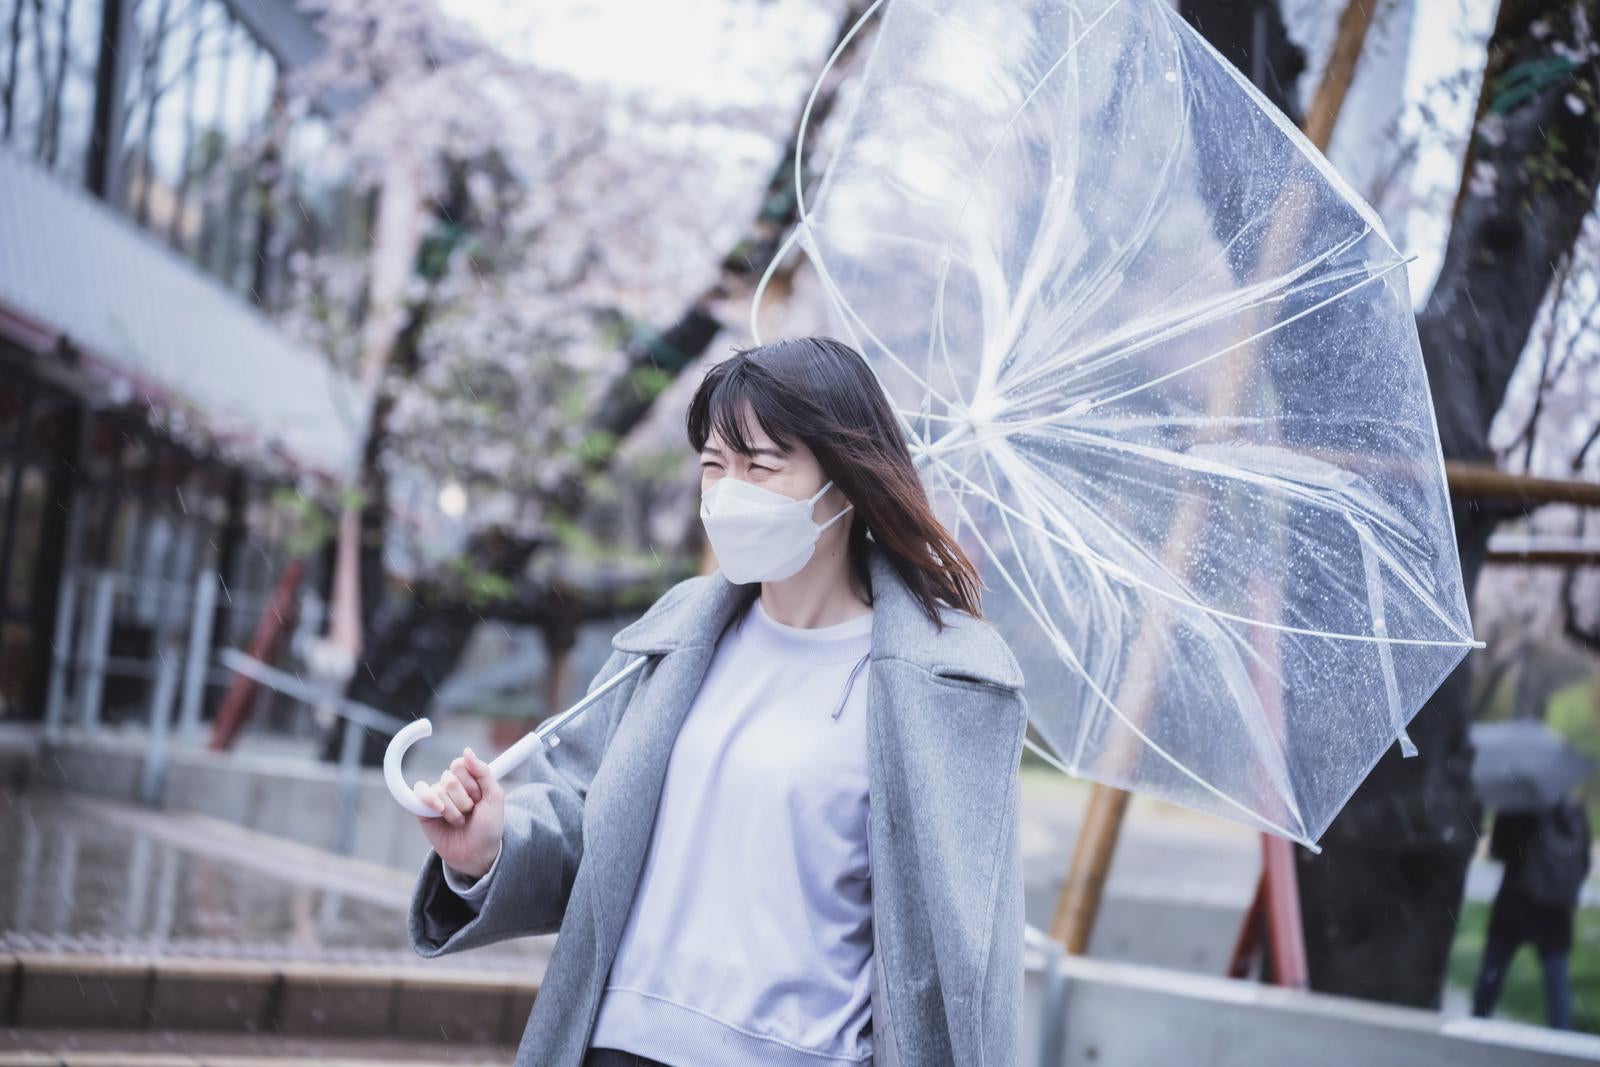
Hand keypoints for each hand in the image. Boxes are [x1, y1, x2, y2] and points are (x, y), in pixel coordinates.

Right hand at [414, 747, 503, 877]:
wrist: (478, 853)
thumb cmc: (488, 827)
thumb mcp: (495, 797)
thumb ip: (483, 772)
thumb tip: (466, 751)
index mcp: (468, 779)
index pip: (460, 764)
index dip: (471, 782)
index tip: (479, 797)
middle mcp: (451, 786)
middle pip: (449, 777)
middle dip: (464, 798)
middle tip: (470, 812)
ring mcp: (436, 798)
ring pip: (438, 790)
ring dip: (453, 810)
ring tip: (460, 821)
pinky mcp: (422, 810)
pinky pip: (418, 793)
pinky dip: (429, 800)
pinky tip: (439, 811)